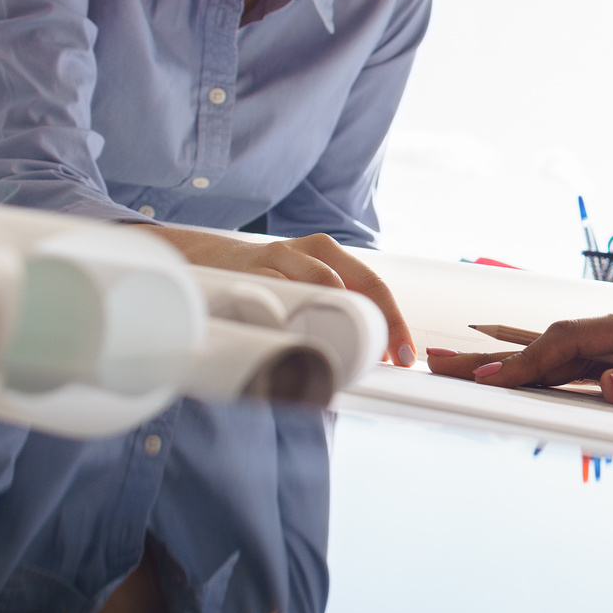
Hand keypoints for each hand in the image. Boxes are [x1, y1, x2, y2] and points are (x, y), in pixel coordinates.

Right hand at [147, 226, 417, 367]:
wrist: (208, 258)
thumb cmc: (268, 279)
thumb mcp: (303, 283)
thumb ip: (329, 308)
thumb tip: (364, 357)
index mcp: (330, 254)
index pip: (374, 286)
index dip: (394, 321)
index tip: (404, 356)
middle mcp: (309, 251)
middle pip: (357, 286)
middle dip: (377, 325)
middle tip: (384, 362)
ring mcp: (280, 258)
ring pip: (324, 288)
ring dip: (340, 324)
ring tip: (348, 356)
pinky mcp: (252, 271)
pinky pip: (280, 296)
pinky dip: (296, 321)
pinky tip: (301, 343)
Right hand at [427, 305, 612, 416]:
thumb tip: (609, 387)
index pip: (573, 342)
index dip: (530, 363)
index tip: (490, 380)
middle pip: (551, 340)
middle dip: (496, 356)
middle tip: (439, 365)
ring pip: (556, 346)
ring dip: (507, 359)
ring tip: (454, 367)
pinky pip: (572, 353)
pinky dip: (536, 361)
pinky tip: (504, 367)